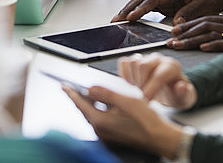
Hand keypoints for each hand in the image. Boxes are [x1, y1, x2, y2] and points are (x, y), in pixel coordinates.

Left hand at [64, 85, 183, 158]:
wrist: (158, 137)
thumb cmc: (145, 120)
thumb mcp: (125, 100)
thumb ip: (106, 93)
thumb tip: (91, 88)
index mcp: (100, 121)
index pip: (80, 104)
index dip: (72, 93)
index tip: (64, 86)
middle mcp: (100, 130)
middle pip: (85, 110)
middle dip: (79, 98)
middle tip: (74, 88)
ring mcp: (106, 135)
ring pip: (93, 115)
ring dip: (90, 104)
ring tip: (91, 93)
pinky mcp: (113, 136)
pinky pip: (100, 120)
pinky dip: (99, 110)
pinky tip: (105, 105)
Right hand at [111, 0, 222, 24]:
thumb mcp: (205, 5)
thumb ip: (189, 14)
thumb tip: (175, 24)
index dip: (142, 8)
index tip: (131, 16)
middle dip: (129, 7)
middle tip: (116, 20)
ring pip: (143, 0)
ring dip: (131, 9)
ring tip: (118, 20)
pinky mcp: (166, 3)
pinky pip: (149, 6)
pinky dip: (138, 12)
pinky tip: (131, 20)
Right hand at [117, 53, 196, 107]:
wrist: (169, 90)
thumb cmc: (176, 95)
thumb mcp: (184, 99)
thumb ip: (185, 94)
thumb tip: (180, 86)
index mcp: (172, 66)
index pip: (159, 74)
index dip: (151, 89)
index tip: (146, 100)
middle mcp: (158, 59)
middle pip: (143, 65)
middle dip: (141, 84)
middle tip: (143, 97)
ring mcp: (146, 58)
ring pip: (133, 62)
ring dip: (133, 79)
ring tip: (139, 90)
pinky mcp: (135, 59)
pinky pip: (124, 62)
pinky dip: (124, 74)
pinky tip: (132, 84)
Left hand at [167, 14, 222, 51]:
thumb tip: (204, 41)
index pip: (207, 19)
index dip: (189, 24)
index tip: (174, 31)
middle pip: (206, 23)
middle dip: (186, 31)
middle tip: (171, 38)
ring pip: (212, 32)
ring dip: (193, 38)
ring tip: (179, 44)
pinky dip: (214, 44)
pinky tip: (203, 48)